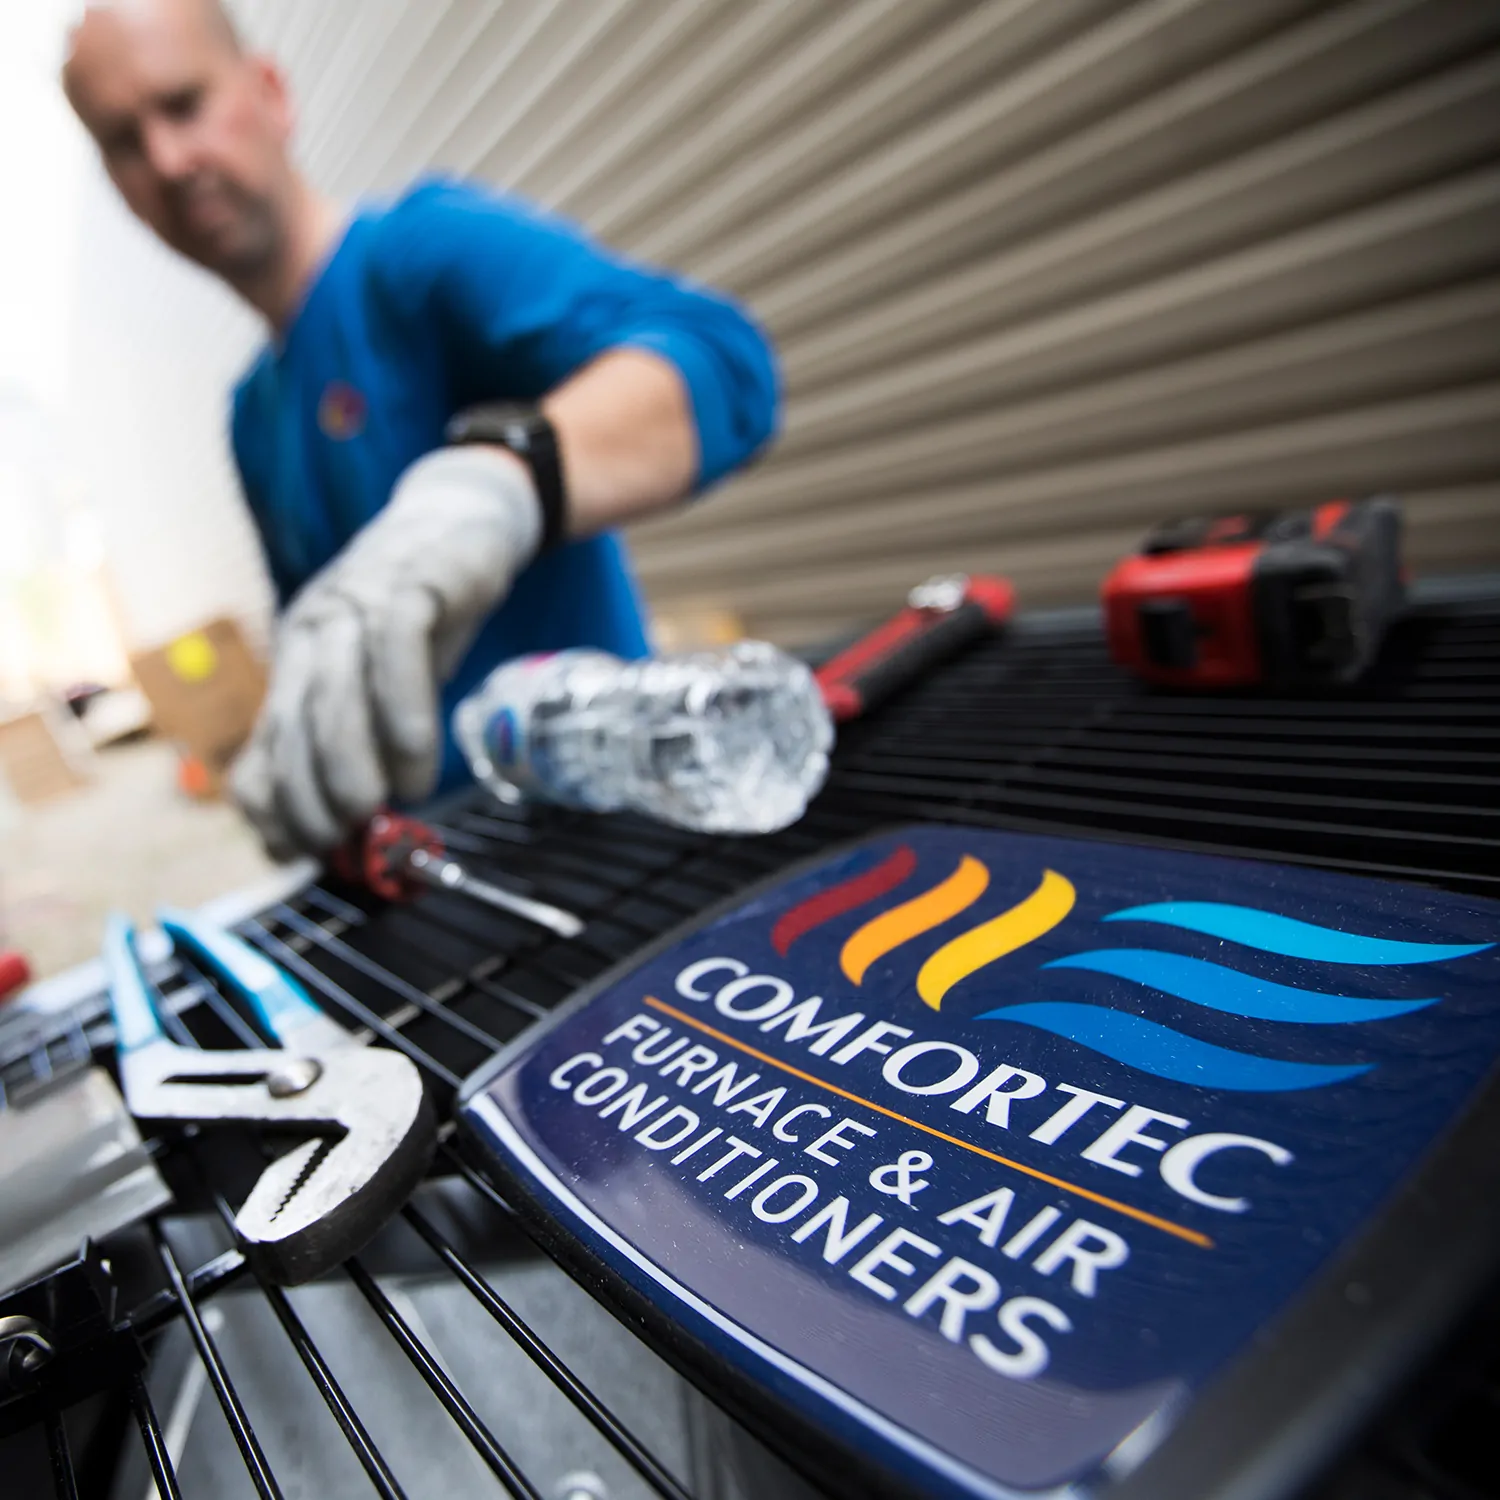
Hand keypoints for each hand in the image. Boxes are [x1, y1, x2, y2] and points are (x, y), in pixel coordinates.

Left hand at [230, 445, 540, 859]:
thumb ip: (362, 735)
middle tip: (345, 837)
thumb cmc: (424, 614)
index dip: (276, 806)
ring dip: (352, 757)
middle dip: (313, 792)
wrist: (462, 520)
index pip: (267, 743)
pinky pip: (397, 645)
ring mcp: (362, 602)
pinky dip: (401, 705)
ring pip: (337, 686)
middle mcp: (317, 629)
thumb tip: (343, 822)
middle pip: (297, 722)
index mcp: (299, 660)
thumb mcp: (383, 681)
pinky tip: (419, 754)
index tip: (302, 855)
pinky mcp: (414, 583)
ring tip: (384, 805)